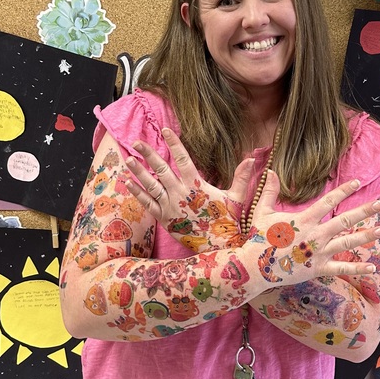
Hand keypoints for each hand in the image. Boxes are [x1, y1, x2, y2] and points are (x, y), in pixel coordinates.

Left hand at [122, 128, 253, 251]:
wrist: (218, 248)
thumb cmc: (227, 222)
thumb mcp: (236, 198)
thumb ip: (241, 177)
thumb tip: (251, 158)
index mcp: (197, 185)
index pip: (183, 160)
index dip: (175, 144)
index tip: (166, 130)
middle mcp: (181, 194)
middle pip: (162, 170)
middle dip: (149, 155)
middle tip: (136, 142)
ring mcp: (171, 207)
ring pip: (151, 186)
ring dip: (139, 172)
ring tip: (128, 159)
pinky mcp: (165, 220)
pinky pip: (148, 205)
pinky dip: (138, 194)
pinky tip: (128, 183)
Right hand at [243, 172, 379, 284]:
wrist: (255, 267)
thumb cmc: (258, 239)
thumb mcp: (262, 212)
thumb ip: (269, 191)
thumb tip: (272, 171)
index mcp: (304, 219)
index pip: (328, 201)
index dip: (343, 190)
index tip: (357, 182)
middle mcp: (315, 234)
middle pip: (344, 220)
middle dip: (364, 211)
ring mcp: (318, 252)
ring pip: (347, 242)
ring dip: (366, 236)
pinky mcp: (318, 269)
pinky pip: (341, 268)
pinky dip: (358, 268)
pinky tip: (373, 266)